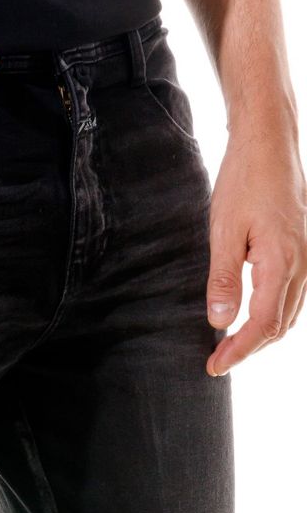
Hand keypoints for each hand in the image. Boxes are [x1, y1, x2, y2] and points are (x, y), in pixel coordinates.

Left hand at [205, 128, 306, 375]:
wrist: (269, 145)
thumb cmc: (244, 183)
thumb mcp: (224, 232)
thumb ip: (224, 279)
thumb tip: (220, 321)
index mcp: (283, 262)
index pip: (263, 324)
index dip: (239, 351)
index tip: (214, 367)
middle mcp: (303, 265)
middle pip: (280, 325)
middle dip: (249, 349)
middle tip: (216, 363)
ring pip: (289, 313)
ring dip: (261, 336)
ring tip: (229, 348)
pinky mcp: (302, 251)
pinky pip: (292, 296)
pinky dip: (272, 316)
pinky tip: (250, 319)